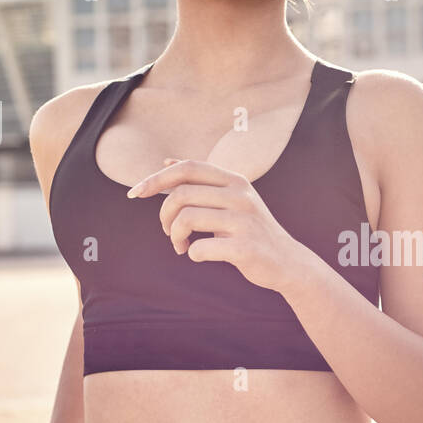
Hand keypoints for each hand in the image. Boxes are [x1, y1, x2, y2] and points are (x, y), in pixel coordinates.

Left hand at [127, 157, 309, 292]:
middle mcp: (242, 195)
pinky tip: (199, 255)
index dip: (156, 178)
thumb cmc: (251, 230)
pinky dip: (192, 254)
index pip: (188, 168)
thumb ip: (202, 181)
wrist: (288, 262)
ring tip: (180, 246)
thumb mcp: (231, 198)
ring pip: (186, 219)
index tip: (135, 193)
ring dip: (174, 236)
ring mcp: (245, 221)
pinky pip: (201, 248)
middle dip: (164, 215)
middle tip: (167, 232)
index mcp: (235, 180)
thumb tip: (167, 160)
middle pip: (181, 194)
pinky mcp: (246, 248)